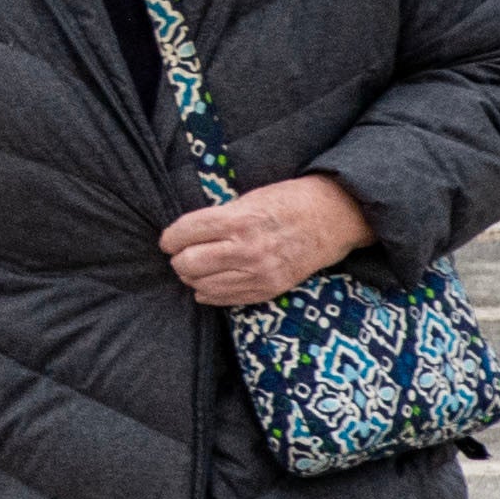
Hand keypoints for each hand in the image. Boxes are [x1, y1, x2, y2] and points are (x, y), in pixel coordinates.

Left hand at [161, 172, 374, 309]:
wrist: (331, 218)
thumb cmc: (288, 201)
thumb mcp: (249, 198)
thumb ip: (219, 217)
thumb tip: (186, 233)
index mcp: (238, 220)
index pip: (187, 232)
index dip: (170, 237)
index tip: (168, 240)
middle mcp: (247, 249)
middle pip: (189, 263)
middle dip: (178, 259)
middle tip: (179, 253)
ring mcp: (259, 273)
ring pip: (203, 285)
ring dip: (192, 277)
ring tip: (193, 268)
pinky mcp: (268, 289)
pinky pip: (226, 299)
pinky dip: (209, 293)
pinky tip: (206, 285)